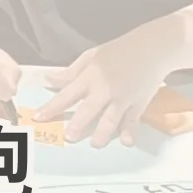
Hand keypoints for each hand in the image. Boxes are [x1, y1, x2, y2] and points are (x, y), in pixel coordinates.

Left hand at [38, 31, 177, 147]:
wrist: (153, 47)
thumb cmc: (119, 51)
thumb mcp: (92, 56)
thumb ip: (71, 72)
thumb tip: (49, 80)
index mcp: (91, 75)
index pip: (68, 93)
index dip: (53, 106)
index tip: (39, 117)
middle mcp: (106, 88)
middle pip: (89, 109)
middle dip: (78, 124)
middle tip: (69, 137)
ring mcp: (124, 97)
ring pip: (111, 118)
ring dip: (103, 132)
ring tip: (95, 144)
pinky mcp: (139, 103)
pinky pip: (133, 120)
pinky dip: (130, 131)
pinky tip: (126, 141)